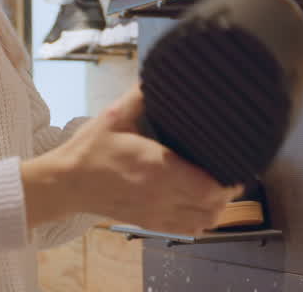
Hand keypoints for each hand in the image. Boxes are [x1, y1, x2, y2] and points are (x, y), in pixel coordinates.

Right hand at [21, 84, 240, 234]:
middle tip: (231, 171)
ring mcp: (154, 213)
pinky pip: (187, 229)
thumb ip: (140, 95)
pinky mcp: (148, 222)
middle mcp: (160, 194)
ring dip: (217, 208)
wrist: (66, 183)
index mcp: (156, 167)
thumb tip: (158, 74)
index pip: (209, 187)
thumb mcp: (114, 116)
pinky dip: (201, 220)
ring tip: (219, 188)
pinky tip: (201, 204)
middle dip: (228, 191)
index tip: (236, 163)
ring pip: (203, 222)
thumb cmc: (90, 150)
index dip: (230, 180)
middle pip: (213, 206)